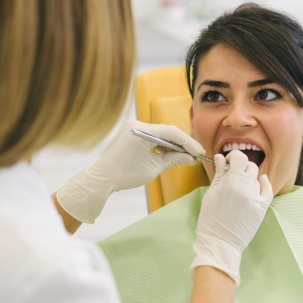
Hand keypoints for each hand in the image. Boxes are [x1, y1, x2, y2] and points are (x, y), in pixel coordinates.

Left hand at [56, 120, 205, 223]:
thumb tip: (191, 158)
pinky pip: (153, 137)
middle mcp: (137, 125)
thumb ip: (174, 160)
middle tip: (196, 154)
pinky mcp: (133, 134)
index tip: (199, 152)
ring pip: (161, 134)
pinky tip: (173, 154)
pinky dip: (163, 145)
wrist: (103, 178)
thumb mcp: (153, 168)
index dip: (188, 142)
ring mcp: (134, 128)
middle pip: (167, 131)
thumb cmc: (126, 174)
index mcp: (141, 130)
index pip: (171, 132)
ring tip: (187, 156)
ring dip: (173, 145)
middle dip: (182, 144)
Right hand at [191, 150, 272, 287]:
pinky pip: (267, 190)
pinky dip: (264, 183)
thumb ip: (218, 174)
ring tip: (239, 186)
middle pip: (249, 166)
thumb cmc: (210, 219)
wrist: (219, 243)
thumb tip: (220, 158)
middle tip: (232, 173)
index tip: (228, 162)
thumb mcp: (211, 193)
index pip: (239, 157)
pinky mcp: (262, 208)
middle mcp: (245, 187)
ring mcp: (255, 198)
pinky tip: (261, 180)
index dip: (233, 157)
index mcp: (231, 181)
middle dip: (240, 167)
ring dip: (248, 177)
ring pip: (256, 178)